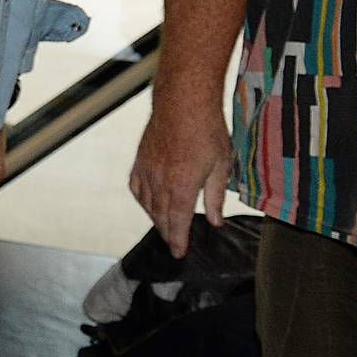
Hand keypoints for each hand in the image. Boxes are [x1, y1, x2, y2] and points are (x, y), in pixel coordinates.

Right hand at [129, 100, 232, 258]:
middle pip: (160, 216)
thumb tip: (215, 221)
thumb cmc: (207, 131)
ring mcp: (147, 169)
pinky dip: (141, 200)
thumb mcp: (221, 165)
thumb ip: (215, 196)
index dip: (178, 240)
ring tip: (164, 226)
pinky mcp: (140, 159)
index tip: (179, 254)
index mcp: (182, 185)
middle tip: (174, 244)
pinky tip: (148, 203)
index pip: (178, 222)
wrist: (183, 102)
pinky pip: (136, 187)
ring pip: (147, 204)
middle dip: (168, 233)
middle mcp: (160, 181)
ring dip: (155, 219)